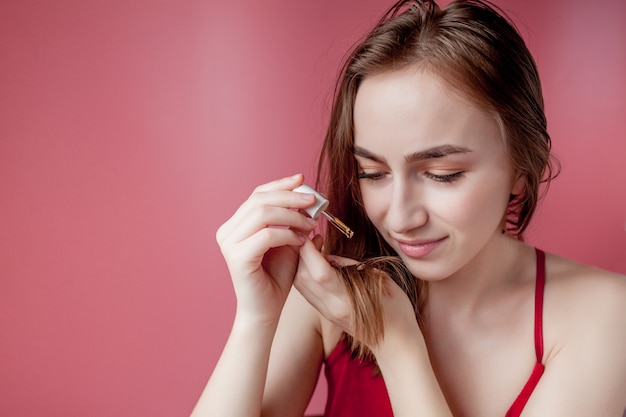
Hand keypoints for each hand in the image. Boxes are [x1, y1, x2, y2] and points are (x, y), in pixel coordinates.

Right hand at [215, 174, 317, 324]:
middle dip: (290, 196)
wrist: (266, 310)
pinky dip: (289, 234)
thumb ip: (294, 220)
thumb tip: (308, 197)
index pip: (257, 195)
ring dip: (292, 215)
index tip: (303, 179)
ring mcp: (229, 244)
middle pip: (260, 200)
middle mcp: (227, 231)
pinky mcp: (237, 257)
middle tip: (313, 201)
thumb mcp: (289, 241)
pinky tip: (301, 241)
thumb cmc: (276, 277)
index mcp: (235, 225)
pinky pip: (267, 235)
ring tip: (311, 224)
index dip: (281, 184)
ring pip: (263, 214)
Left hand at [295, 237, 420, 354]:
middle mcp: (332, 307)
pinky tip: (317, 264)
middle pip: (302, 278)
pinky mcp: (326, 315)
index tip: (312, 234)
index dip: (310, 251)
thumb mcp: (381, 281)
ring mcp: (327, 313)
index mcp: (348, 299)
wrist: (396, 344)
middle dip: (302, 253)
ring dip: (301, 264)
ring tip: (315, 248)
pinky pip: (307, 292)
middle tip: (314, 238)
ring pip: (300, 285)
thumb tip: (331, 257)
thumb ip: (353, 267)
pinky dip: (305, 274)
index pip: (318, 272)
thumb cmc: (396, 310)